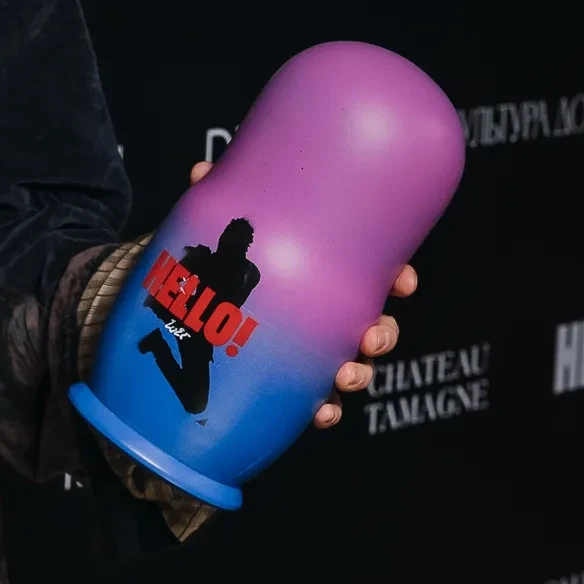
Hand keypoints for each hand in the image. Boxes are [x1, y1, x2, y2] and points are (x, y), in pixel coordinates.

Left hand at [186, 160, 416, 431]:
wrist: (180, 298)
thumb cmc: (216, 255)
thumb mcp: (218, 222)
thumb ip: (216, 197)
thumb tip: (203, 170)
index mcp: (324, 272)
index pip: (375, 273)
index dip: (398, 278)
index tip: (403, 282)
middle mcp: (327, 312)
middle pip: (374, 324)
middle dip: (382, 333)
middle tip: (369, 337)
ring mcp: (310, 348)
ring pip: (352, 364)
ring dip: (357, 374)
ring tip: (344, 377)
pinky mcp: (286, 380)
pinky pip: (315, 400)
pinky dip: (324, 408)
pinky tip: (320, 413)